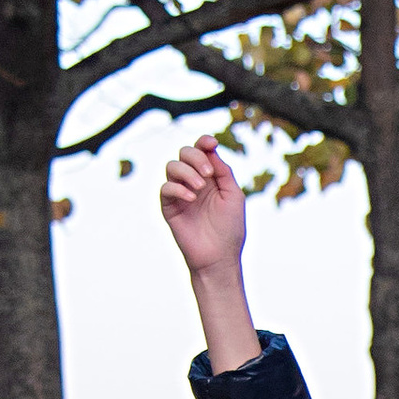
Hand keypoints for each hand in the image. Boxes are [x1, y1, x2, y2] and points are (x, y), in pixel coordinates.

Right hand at [160, 135, 257, 372]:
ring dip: (186, 172)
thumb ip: (223, 172)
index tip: (211, 143)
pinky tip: (191, 199)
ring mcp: (180, 193)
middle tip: (208, 174)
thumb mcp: (233, 196)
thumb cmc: (230, 229)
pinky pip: (165, 187)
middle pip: (184, 153)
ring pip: (172, 166)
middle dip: (195, 157)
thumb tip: (211, 149)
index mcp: (211, 177)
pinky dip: (178, 188)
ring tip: (199, 188)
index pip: (202, 151)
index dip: (204, 142)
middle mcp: (194, 181)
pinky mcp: (168, 207)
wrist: (219, 257)